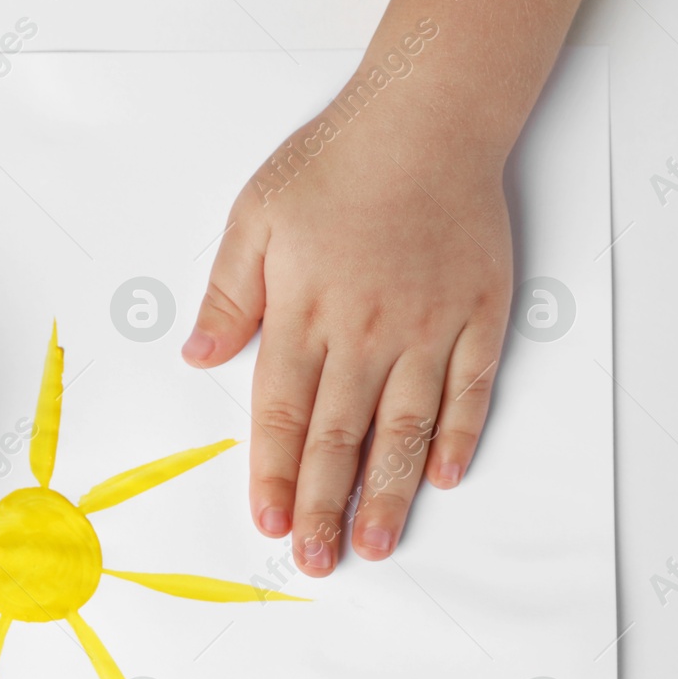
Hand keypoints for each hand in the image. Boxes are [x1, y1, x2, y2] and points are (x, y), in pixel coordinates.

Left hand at [183, 93, 512, 576]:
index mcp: (304, 314)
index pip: (280, 415)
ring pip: (405, 427)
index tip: (267, 525)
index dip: (271, 477)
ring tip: (378, 544)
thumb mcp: (253, 218)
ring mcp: (429, 327)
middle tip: (317, 562)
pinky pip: (472, 387)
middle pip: (338, 438)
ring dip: (390, 492)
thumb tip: (198, 357)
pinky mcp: (479, 313)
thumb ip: (228, 294)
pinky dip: (460, 434)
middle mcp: (366, 332)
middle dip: (323, 507)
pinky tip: (445, 475)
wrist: (427, 116)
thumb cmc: (333, 164)